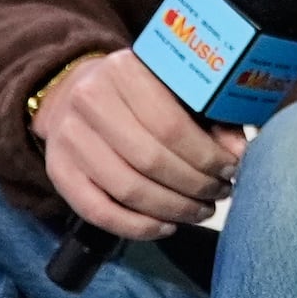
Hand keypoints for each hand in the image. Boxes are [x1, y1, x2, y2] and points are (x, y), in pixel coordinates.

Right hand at [31, 50, 249, 240]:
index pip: (171, 125)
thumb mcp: (174, 87)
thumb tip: (238, 153)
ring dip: (172, 209)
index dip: (206, 156)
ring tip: (200, 212)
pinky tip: (165, 226)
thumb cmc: (139, 90)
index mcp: (125, 71)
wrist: (73, 91)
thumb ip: (211, 116)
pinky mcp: (58, 170)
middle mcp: (90, 101)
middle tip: (220, 194)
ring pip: (127, 188)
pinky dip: (136, 226)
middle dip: (194, 185)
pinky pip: (98, 211)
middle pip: (151, 160)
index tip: (232, 169)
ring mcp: (69, 138)